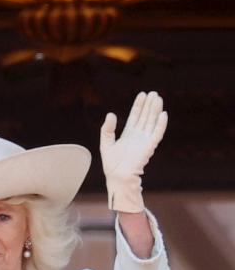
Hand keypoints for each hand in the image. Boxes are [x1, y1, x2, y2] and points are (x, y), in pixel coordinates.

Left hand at [99, 91, 166, 213]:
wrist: (118, 177)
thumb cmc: (112, 164)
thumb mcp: (106, 143)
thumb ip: (107, 129)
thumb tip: (111, 114)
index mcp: (128, 134)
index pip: (135, 116)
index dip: (138, 106)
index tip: (142, 94)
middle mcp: (138, 135)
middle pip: (145, 116)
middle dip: (149, 105)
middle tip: (153, 93)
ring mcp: (145, 140)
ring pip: (151, 122)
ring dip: (155, 110)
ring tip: (158, 98)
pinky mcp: (150, 146)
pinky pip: (157, 133)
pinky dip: (160, 124)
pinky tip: (163, 114)